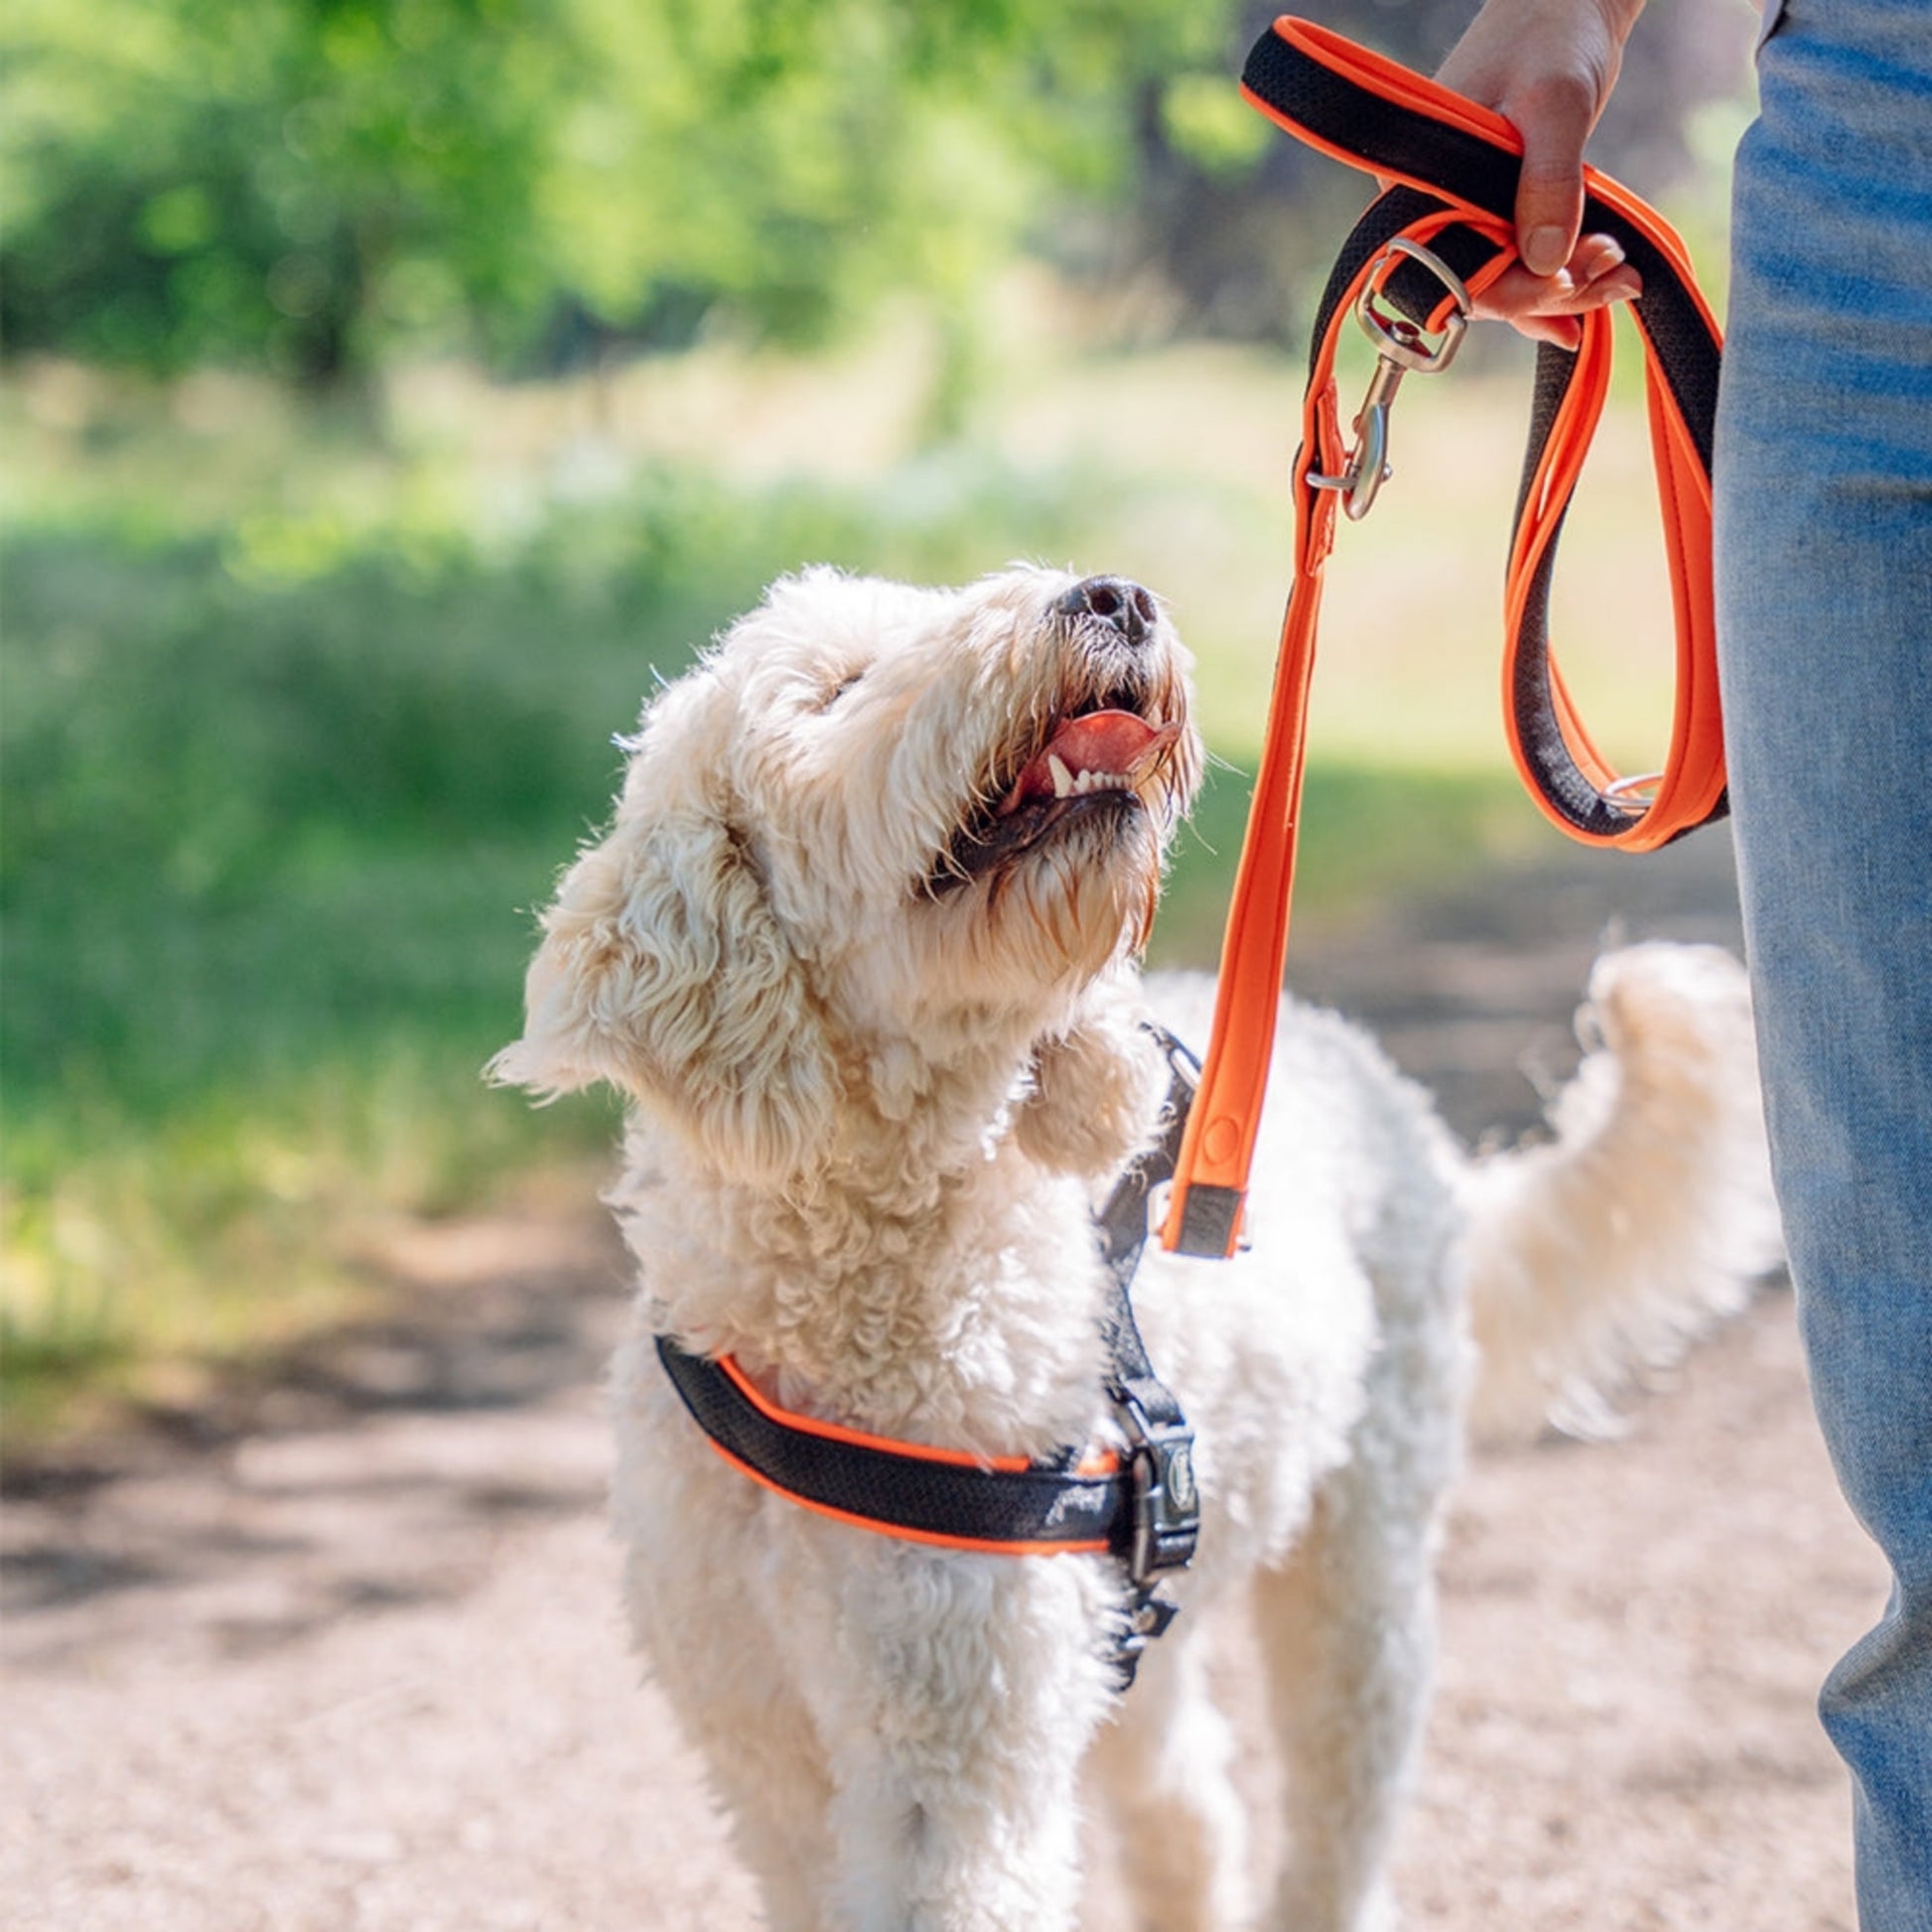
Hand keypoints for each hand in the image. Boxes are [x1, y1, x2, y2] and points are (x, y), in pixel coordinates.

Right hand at [1436, 0, 1646, 346]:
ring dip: (1564, 290)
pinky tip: (1597, 291)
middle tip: (1616, 275)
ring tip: (1623, 277)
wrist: (1572, 4)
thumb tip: (1545, 263)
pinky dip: (1559, 282)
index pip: (1449, 267)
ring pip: (1506, 280)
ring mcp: (1466, 211)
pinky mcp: (1499, 210)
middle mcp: (1431, 207)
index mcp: (1415, 183)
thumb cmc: (1551, 34)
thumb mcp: (1555, 102)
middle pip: (1481, 283)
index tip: (1566, 280)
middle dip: (1548, 290)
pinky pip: (1520, 264)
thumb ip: (1547, 180)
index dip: (1507, 287)